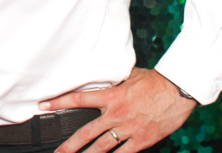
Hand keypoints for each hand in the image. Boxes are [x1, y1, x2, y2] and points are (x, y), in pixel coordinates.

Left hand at [42, 68, 195, 152]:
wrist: (178, 89)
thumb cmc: (155, 81)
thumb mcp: (130, 76)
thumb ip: (114, 81)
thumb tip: (104, 78)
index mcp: (111, 96)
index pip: (78, 99)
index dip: (59, 103)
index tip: (43, 106)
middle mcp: (116, 114)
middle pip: (86, 132)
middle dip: (69, 145)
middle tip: (57, 152)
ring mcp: (128, 129)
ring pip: (102, 148)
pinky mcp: (142, 140)